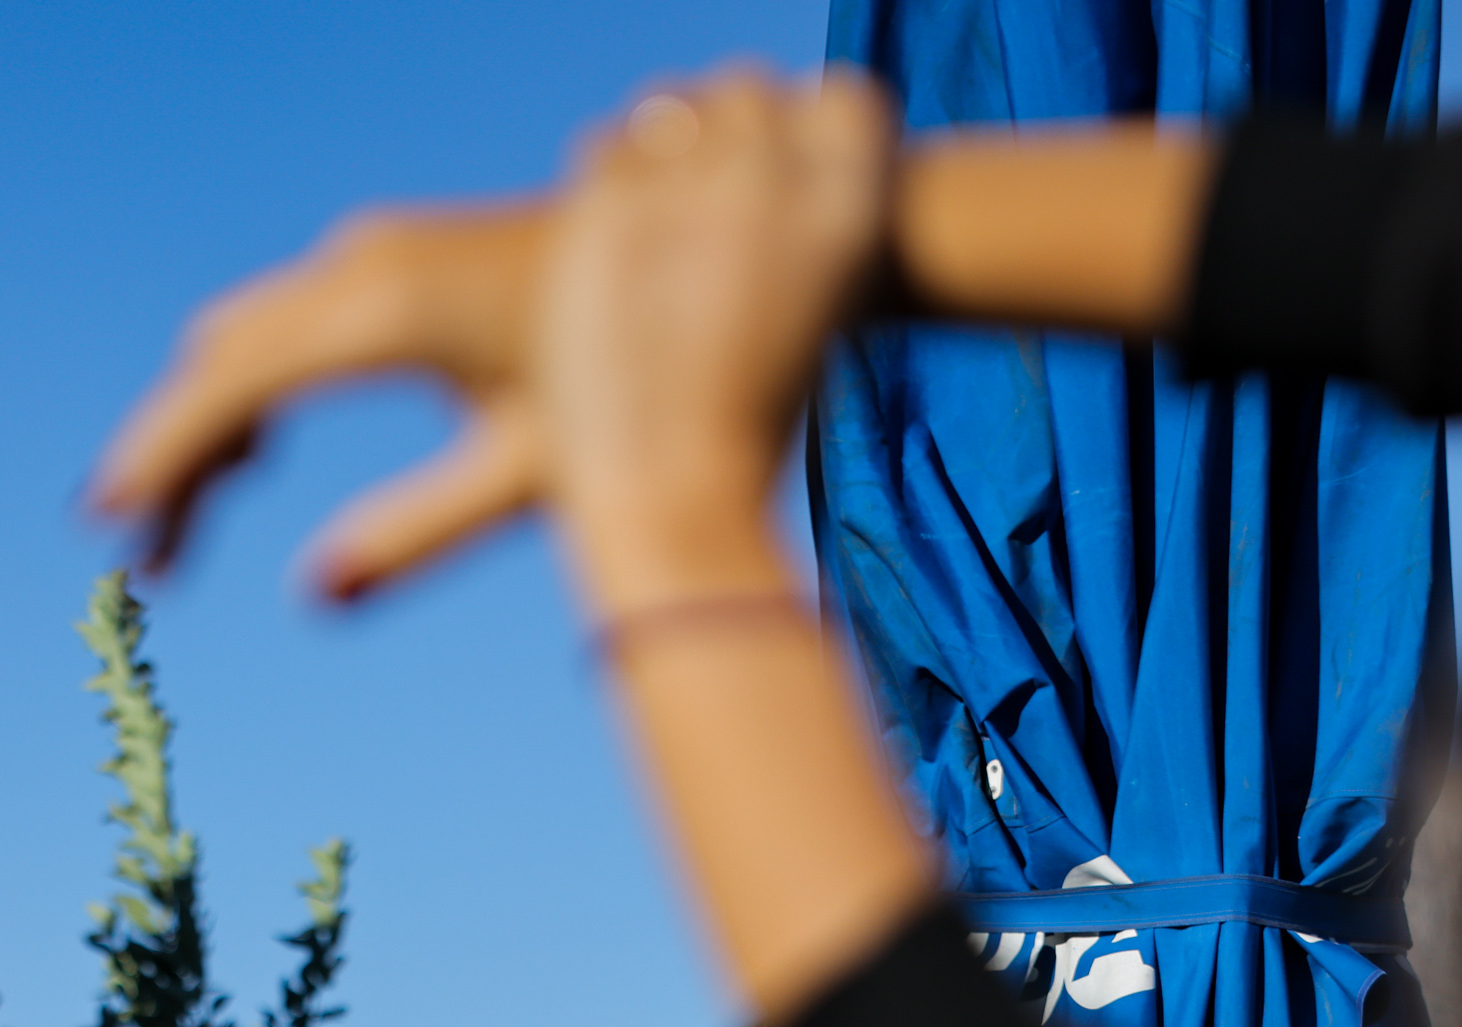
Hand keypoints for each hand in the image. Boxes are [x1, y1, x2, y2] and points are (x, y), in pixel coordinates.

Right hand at [90, 66, 897, 610]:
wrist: (703, 259)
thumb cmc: (634, 382)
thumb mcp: (531, 471)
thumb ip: (417, 535)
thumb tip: (312, 600)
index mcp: (387, 311)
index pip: (231, 385)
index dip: (160, 455)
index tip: (107, 524)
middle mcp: (364, 266)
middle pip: (219, 363)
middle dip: (171, 461)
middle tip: (148, 565)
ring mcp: (373, 254)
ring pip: (243, 341)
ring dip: (205, 429)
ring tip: (182, 537)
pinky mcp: (389, 261)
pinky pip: (283, 324)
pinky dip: (250, 390)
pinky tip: (259, 461)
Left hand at [536, 69, 896, 607]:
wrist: (677, 500)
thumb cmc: (746, 442)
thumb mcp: (805, 324)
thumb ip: (784, 238)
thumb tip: (755, 178)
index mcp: (853, 212)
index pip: (843, 102)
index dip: (804, 130)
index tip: (777, 176)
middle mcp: (778, 180)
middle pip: (749, 91)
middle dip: (725, 137)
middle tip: (701, 211)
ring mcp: (690, 187)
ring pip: (676, 105)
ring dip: (663, 148)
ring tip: (657, 227)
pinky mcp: (608, 209)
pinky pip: (607, 145)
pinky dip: (608, 181)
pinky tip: (611, 245)